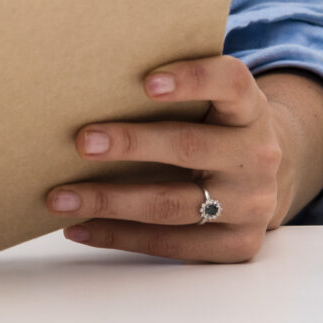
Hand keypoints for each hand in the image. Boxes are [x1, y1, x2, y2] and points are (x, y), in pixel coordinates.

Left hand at [44, 59, 322, 261]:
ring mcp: (250, 204)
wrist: (261, 175)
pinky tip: (80, 228)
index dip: (193, 80)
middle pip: (189, 147)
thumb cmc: (213, 125)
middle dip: (131, 144)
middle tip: (81, 142)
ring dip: (110, 202)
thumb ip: (174, 89)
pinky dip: (120, 236)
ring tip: (61, 198)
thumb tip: (89, 77)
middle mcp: (256, 156)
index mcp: (249, 108)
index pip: (231, 83)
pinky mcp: (238, 245)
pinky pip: (172, 245)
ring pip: (173, 206)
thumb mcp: (212, 100)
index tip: (147, 82)